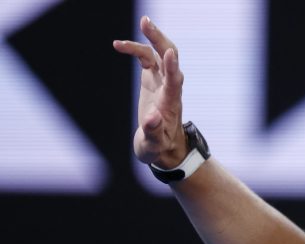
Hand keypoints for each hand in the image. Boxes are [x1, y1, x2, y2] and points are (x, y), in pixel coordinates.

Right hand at [113, 16, 186, 167]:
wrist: (163, 146)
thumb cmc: (159, 147)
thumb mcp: (155, 145)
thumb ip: (153, 132)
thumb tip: (151, 119)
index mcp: (171, 103)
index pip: (175, 81)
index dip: (172, 67)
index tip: (169, 53)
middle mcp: (169, 88)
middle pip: (169, 58)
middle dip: (160, 40)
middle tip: (146, 23)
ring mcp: (162, 81)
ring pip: (158, 53)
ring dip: (149, 38)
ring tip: (133, 30)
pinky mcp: (153, 79)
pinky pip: (146, 58)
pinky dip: (134, 49)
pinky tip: (118, 45)